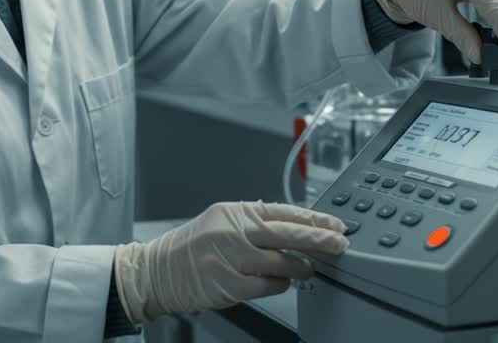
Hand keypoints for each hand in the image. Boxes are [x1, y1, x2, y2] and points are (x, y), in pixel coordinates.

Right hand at [113, 201, 348, 323]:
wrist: (157, 271)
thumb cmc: (190, 247)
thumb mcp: (220, 220)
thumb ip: (252, 220)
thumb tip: (292, 224)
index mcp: (235, 212)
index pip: (284, 211)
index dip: (314, 219)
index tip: (335, 225)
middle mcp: (235, 231)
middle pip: (289, 233)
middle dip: (320, 240)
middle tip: (340, 244)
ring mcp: (232, 259)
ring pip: (283, 262)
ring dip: (302, 266)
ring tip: (307, 267)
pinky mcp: (230, 285)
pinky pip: (269, 286)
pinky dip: (280, 284)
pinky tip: (281, 281)